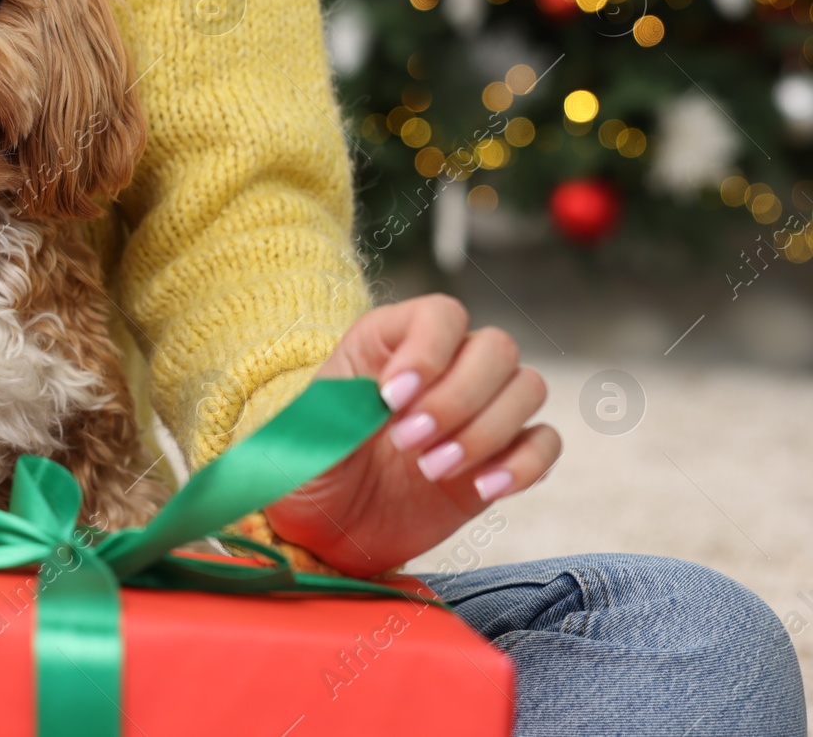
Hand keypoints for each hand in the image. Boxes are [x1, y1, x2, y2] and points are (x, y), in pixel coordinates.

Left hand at [265, 295, 559, 577]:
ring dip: (487, 431)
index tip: (392, 399)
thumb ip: (344, 406)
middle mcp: (442, 368)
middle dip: (458, 399)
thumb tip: (392, 394)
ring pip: (527, 387)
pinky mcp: (500, 457)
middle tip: (408, 444)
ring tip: (432, 470)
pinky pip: (544, 442)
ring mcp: (476, 412)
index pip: (440, 315)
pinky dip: (523, 465)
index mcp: (389, 344)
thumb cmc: (309, 474)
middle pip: (496, 347)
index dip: (428, 351)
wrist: (326, 536)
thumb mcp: (306, 435)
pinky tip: (482, 489)